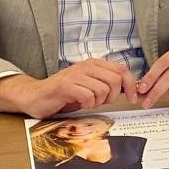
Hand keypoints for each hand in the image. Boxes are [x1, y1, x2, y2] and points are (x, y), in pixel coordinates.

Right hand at [0, 59, 136, 117]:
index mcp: (94, 64)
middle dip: (114, 96)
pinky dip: (88, 104)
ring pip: (104, 89)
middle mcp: (86, 66)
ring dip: (99, 102)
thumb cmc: (65, 94)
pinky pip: (88, 96)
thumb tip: (131, 90)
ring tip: (88, 103)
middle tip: (102, 102)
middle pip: (116, 80)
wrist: (35, 96)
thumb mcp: (90, 86)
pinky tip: (80, 104)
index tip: (133, 98)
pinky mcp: (65, 86)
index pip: (122, 70)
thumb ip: (107, 84)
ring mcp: (75, 74)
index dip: (131, 85)